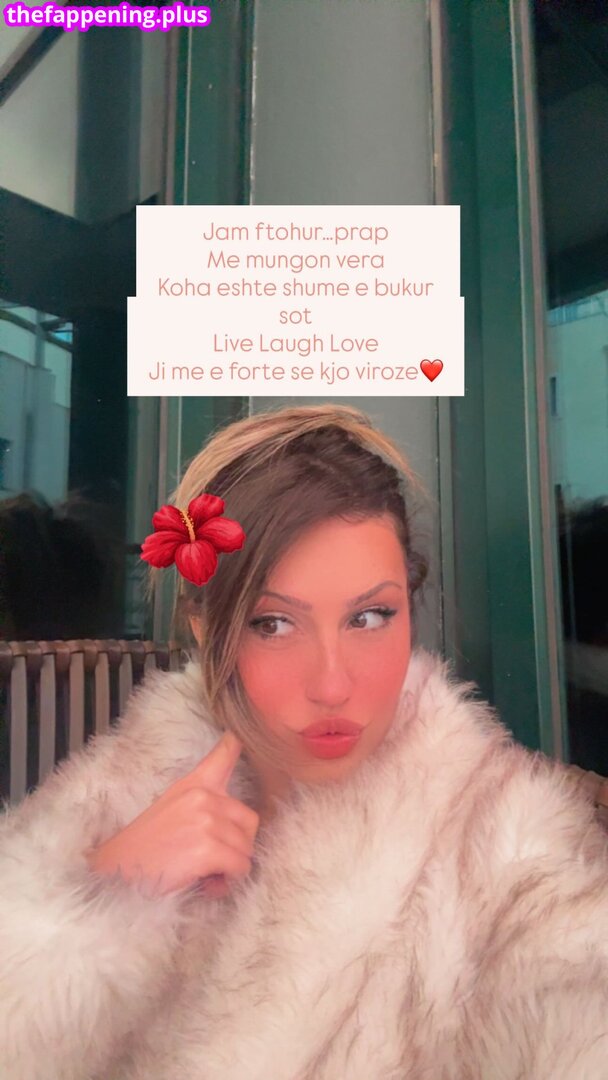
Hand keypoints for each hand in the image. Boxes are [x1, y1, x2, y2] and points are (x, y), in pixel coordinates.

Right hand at [86, 732, 258, 897]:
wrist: (117, 870)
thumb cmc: (145, 847)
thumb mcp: (172, 809)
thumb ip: (204, 807)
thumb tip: (236, 827)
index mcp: (194, 784)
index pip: (224, 754)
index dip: (236, 745)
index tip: (239, 733)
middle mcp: (203, 796)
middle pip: (250, 819)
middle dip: (240, 844)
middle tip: (216, 860)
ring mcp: (206, 821)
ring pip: (246, 848)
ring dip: (232, 866)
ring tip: (207, 873)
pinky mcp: (208, 848)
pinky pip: (240, 866)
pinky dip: (229, 880)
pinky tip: (209, 883)